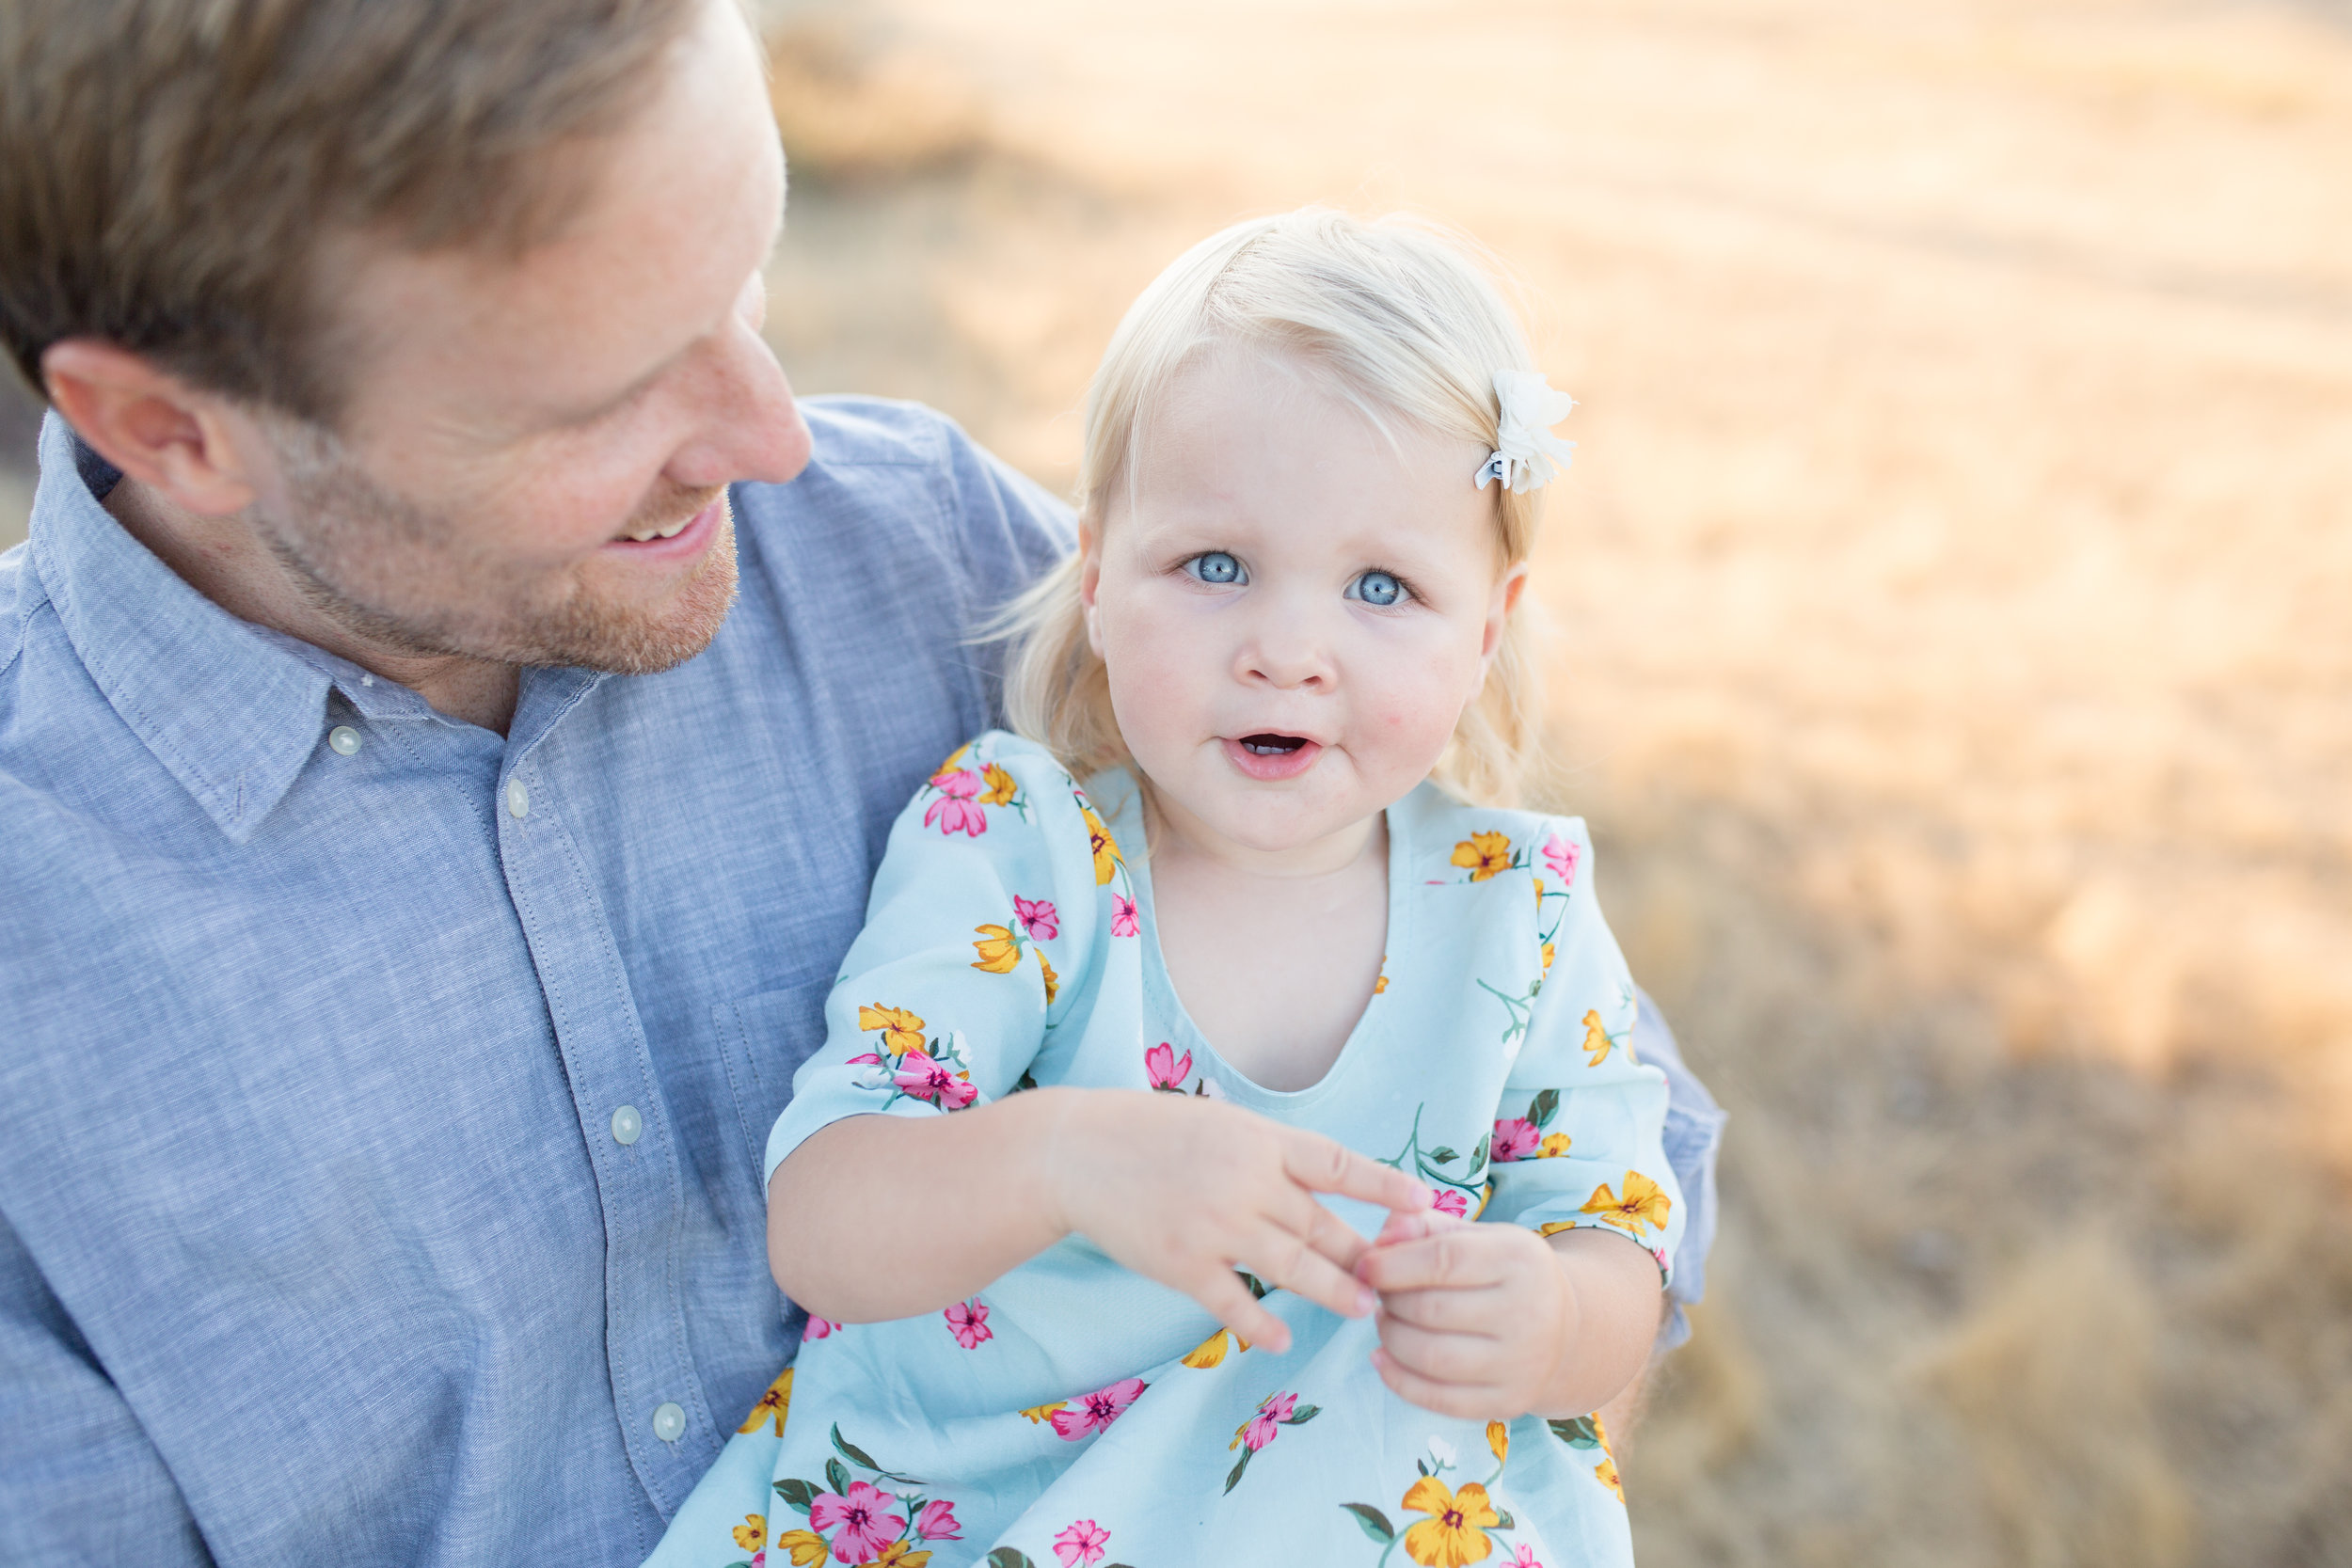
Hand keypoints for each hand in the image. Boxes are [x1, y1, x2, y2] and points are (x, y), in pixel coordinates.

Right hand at [1042, 1088, 1429, 1352]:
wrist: (1077, 1153)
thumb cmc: (1153, 1134)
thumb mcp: (1221, 1124)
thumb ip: (1272, 1153)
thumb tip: (1329, 1180)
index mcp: (1259, 1140)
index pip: (1337, 1164)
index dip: (1384, 1186)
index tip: (1425, 1204)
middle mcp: (1245, 1181)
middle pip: (1323, 1225)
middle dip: (1365, 1255)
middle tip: (1400, 1280)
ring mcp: (1215, 1226)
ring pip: (1294, 1268)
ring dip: (1334, 1292)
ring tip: (1364, 1310)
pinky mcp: (1183, 1264)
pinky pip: (1235, 1303)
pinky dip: (1261, 1324)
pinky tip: (1281, 1339)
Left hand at [1353, 1209, 1579, 1418]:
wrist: (1565, 1330)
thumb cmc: (1505, 1274)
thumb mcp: (1477, 1236)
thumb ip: (1426, 1226)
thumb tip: (1382, 1234)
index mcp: (1520, 1259)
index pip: (1443, 1260)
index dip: (1392, 1264)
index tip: (1362, 1265)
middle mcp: (1528, 1313)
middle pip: (1431, 1310)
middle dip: (1389, 1300)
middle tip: (1377, 1293)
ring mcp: (1521, 1364)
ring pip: (1431, 1357)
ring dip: (1390, 1338)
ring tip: (1385, 1320)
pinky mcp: (1509, 1402)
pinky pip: (1439, 1399)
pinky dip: (1398, 1379)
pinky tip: (1382, 1358)